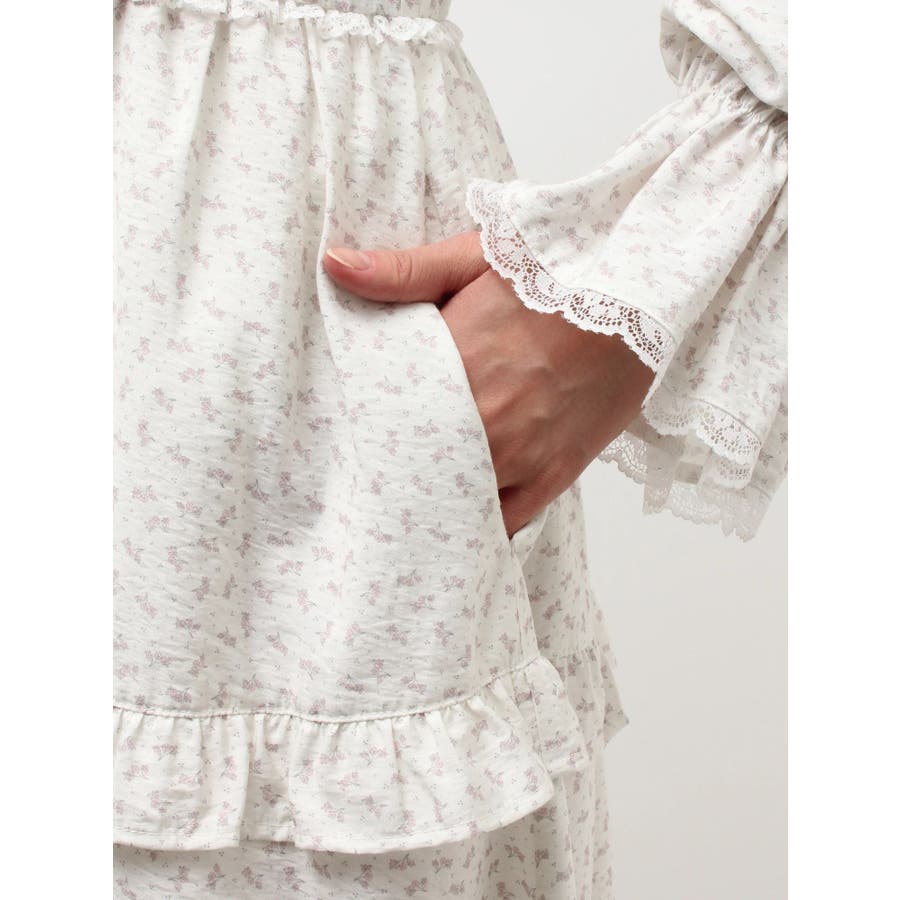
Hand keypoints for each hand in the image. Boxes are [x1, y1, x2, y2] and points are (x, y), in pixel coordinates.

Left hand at [323, 232, 653, 536]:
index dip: (361, 430)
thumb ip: (401, 272)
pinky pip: (505, 523)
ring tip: (406, 509)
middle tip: (366, 481)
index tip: (344, 437)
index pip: (382, 417)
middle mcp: (479, 421)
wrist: (640, 291)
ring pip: (454, 502)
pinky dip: (479, 527)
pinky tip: (458, 527)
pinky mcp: (552, 476)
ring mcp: (517, 455)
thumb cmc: (558, 271)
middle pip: (412, 470)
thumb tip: (335, 267)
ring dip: (430, 504)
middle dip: (389, 475)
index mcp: (450, 366)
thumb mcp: (474, 257)